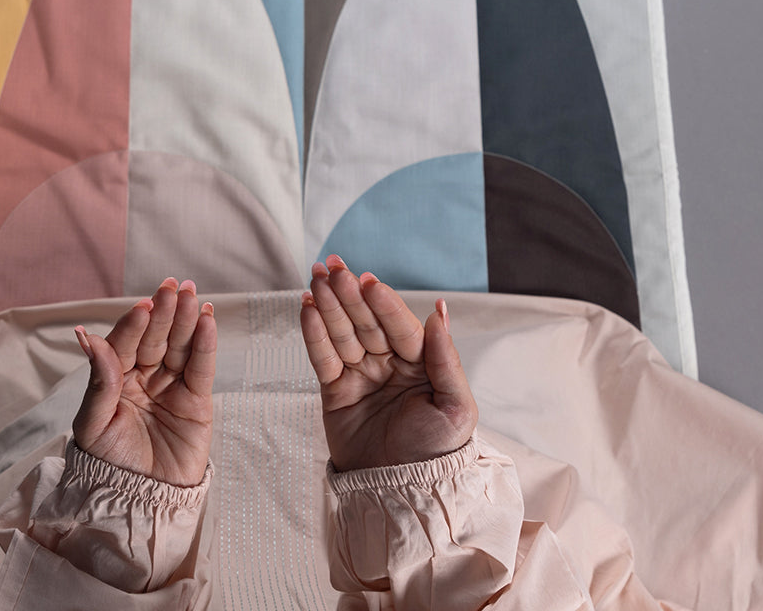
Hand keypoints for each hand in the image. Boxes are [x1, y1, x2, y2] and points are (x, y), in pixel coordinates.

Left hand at [73, 277, 215, 486]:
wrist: (139, 502)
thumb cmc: (108, 463)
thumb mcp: (94, 423)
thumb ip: (99, 379)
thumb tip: (86, 336)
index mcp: (115, 378)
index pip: (125, 343)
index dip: (135, 324)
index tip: (144, 306)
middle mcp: (143, 376)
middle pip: (156, 338)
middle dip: (165, 312)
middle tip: (173, 287)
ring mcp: (171, 386)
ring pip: (180, 345)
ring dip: (187, 319)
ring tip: (193, 295)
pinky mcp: (196, 400)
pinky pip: (201, 367)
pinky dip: (205, 343)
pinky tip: (207, 320)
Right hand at [300, 255, 477, 471]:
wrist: (401, 496)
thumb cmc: (436, 454)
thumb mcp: (455, 407)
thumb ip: (445, 359)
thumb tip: (439, 311)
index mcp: (420, 363)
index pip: (399, 325)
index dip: (383, 303)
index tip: (368, 281)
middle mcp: (389, 364)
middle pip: (366, 322)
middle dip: (349, 294)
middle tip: (333, 266)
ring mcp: (361, 375)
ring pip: (342, 333)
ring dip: (329, 304)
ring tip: (317, 277)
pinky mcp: (335, 391)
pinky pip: (323, 357)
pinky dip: (314, 333)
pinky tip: (308, 306)